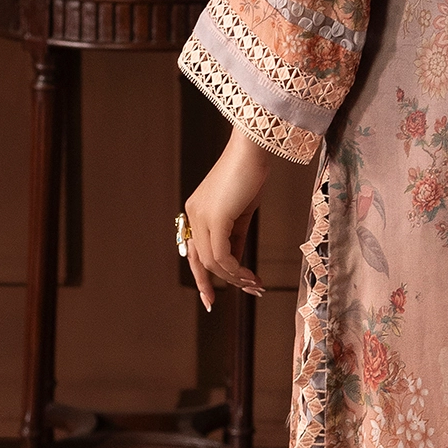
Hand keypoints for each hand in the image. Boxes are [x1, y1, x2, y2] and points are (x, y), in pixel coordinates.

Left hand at [184, 126, 271, 309]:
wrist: (254, 149)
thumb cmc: (251, 172)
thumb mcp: (242, 209)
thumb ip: (234, 233)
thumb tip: (236, 259)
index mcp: (197, 211)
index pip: (194, 251)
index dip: (202, 276)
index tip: (211, 296)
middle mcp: (193, 215)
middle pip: (200, 260)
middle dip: (214, 284)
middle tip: (233, 298)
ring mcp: (201, 217)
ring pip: (212, 261)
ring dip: (234, 278)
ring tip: (254, 285)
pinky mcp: (214, 218)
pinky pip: (222, 255)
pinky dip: (236, 270)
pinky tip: (250, 276)